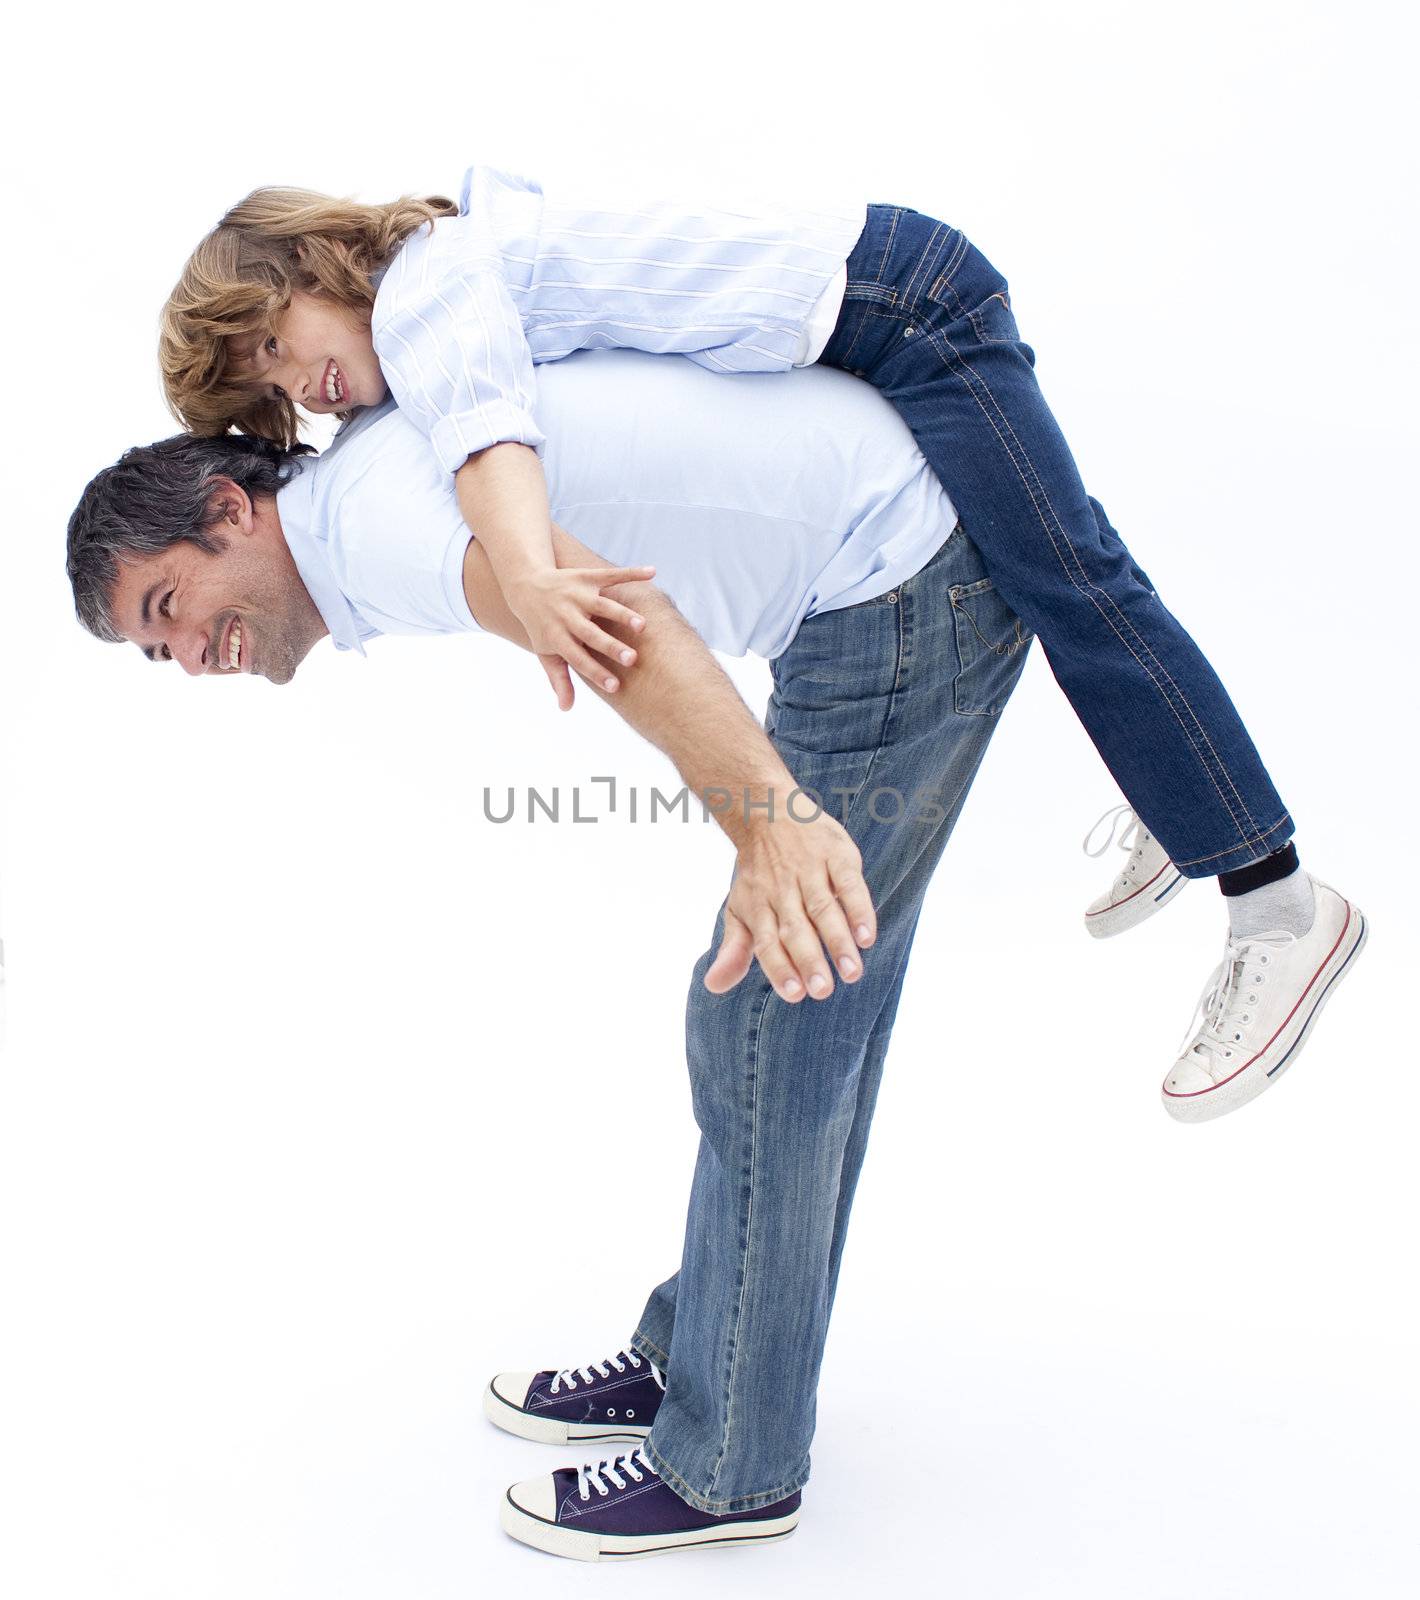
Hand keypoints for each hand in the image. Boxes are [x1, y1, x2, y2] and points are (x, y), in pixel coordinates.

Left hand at [506, 564, 657, 709]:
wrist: (526, 584)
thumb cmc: (541, 626)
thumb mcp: (545, 652)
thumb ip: (558, 679)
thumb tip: (566, 708)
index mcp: (557, 637)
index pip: (578, 659)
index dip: (596, 673)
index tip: (616, 687)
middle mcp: (566, 615)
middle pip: (591, 634)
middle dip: (611, 646)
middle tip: (632, 659)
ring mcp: (577, 594)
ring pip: (602, 605)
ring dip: (622, 614)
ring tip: (642, 626)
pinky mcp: (586, 576)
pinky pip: (610, 574)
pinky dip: (632, 573)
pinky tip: (653, 573)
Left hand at [704, 811, 877, 1001]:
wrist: (766, 811)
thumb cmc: (758, 874)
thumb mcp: (739, 908)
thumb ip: (734, 949)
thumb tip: (713, 987)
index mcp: (759, 907)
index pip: (767, 943)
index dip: (780, 968)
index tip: (795, 994)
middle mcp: (782, 890)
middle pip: (795, 930)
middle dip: (809, 961)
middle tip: (823, 991)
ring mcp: (809, 870)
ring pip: (823, 909)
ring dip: (838, 941)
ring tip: (851, 972)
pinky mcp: (836, 855)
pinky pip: (848, 884)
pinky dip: (858, 909)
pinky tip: (867, 936)